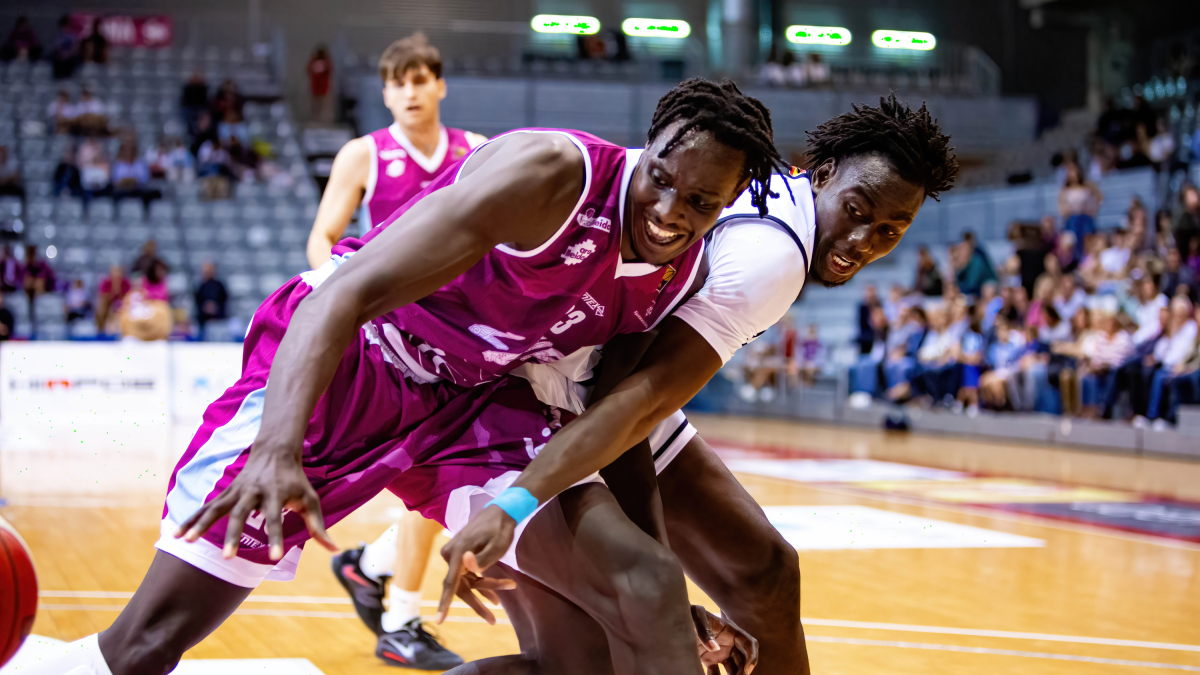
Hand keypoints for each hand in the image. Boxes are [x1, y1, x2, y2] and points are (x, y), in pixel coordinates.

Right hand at [173, 445, 334, 560]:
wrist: (275, 450)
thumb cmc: (295, 479)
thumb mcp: (310, 499)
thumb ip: (318, 526)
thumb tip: (333, 550)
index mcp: (276, 494)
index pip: (276, 519)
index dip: (276, 537)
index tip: (275, 557)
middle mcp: (253, 492)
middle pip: (241, 514)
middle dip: (233, 535)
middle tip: (228, 557)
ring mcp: (236, 491)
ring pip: (216, 508)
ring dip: (201, 525)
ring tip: (186, 542)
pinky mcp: (225, 492)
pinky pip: (206, 507)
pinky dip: (191, 519)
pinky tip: (177, 534)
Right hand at [438, 505, 515, 624]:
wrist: (500, 512)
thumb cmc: (500, 529)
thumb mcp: (498, 545)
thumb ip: (483, 559)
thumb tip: (467, 566)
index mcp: (457, 553)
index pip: (450, 584)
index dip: (444, 604)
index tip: (439, 620)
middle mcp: (451, 555)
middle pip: (461, 587)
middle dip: (478, 601)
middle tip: (493, 620)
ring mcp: (454, 556)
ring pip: (467, 582)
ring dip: (485, 589)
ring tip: (500, 600)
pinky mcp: (459, 557)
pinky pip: (468, 576)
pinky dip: (482, 583)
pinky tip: (494, 595)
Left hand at [691, 605, 757, 674]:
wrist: (677, 618)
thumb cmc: (690, 613)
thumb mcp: (697, 616)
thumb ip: (704, 630)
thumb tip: (714, 648)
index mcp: (731, 630)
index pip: (749, 643)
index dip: (752, 656)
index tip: (748, 669)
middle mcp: (729, 643)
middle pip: (743, 659)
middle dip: (743, 671)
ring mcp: (720, 652)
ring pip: (734, 668)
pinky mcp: (710, 660)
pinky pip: (717, 673)